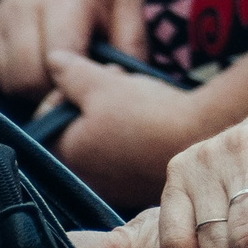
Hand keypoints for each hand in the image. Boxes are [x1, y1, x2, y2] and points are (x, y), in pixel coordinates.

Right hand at [0, 0, 156, 97]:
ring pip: (9, 80)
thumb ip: (129, 48)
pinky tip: (48, 66)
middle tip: (83, 85)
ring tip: (67, 75)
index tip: (98, 87)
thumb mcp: (133, 5)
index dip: (76, 86)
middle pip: (26, 79)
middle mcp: (23, 6)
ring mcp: (3, 13)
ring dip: (36, 89)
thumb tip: (120, 87)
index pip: (55, 64)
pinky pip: (0, 69)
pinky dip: (21, 78)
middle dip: (55, 92)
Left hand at [46, 49, 212, 212]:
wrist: (200, 138)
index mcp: (66, 155)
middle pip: (74, 131)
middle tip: (114, 81)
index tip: (86, 77)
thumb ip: (71, 74)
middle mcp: (84, 177)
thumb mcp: (103, 84)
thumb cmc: (145, 112)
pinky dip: (129, 137)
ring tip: (136, 96)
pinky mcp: (137, 187)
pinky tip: (149, 120)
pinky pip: (122, 157)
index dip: (64, 92)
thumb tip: (51, 60)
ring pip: (99, 143)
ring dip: (110, 118)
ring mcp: (112, 186)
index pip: (46, 121)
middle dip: (89, 102)